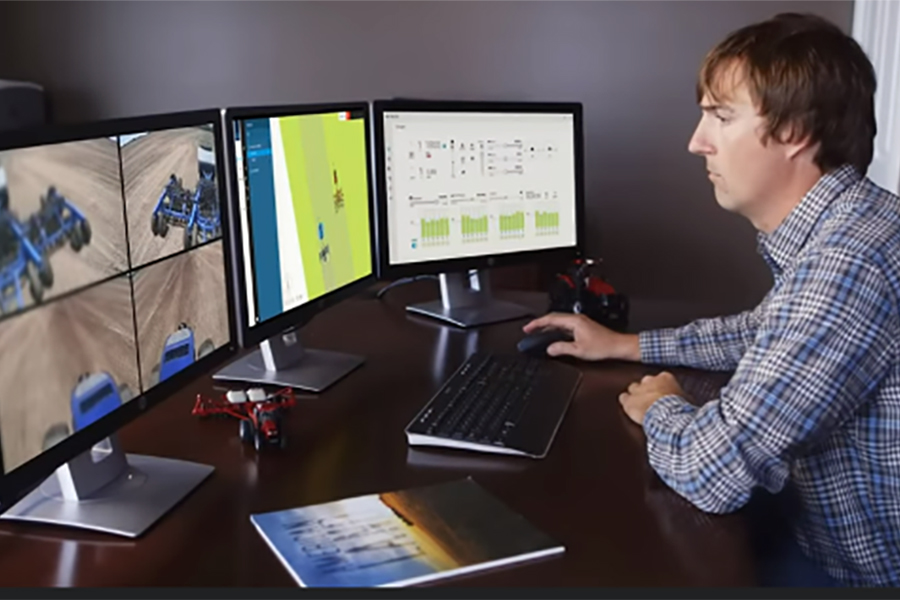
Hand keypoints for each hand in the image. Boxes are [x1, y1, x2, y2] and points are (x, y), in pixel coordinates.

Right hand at [523, 312, 639, 361]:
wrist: (618, 346)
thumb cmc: (604, 346)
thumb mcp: (579, 350)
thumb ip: (562, 348)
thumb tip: (550, 348)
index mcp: (574, 321)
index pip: (551, 319)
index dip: (537, 323)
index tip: (528, 328)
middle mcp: (577, 319)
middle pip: (554, 318)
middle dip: (540, 323)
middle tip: (529, 330)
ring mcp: (580, 322)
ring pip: (559, 322)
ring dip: (548, 327)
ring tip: (538, 333)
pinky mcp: (583, 327)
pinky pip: (565, 326)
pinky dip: (556, 330)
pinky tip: (553, 336)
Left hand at [618, 372, 684, 425]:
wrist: (666, 414)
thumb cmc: (678, 408)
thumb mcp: (686, 399)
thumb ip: (682, 396)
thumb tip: (685, 399)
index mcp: (665, 378)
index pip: (660, 379)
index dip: (660, 387)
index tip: (662, 393)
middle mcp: (650, 380)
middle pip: (645, 382)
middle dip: (647, 389)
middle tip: (652, 399)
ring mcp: (638, 389)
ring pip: (633, 387)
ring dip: (636, 395)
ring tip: (639, 403)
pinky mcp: (629, 400)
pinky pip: (623, 397)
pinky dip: (626, 402)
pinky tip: (628, 406)